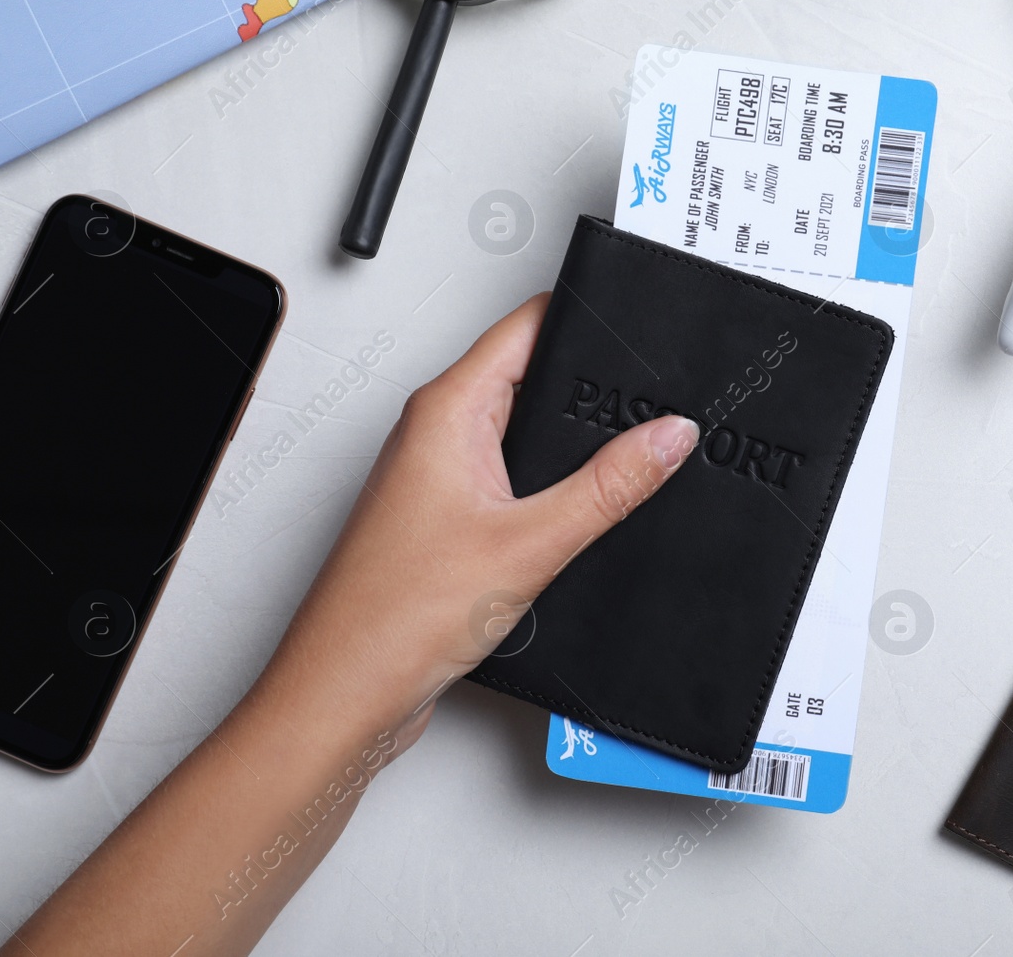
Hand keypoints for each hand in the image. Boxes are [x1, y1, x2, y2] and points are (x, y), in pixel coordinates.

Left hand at [251, 293, 699, 755]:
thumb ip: (610, 486)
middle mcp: (435, 433)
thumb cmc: (395, 618)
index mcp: (446, 410)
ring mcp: (438, 476)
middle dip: (589, 387)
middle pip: (529, 375)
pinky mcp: (446, 520)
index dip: (586, 318)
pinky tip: (575, 519)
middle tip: (650, 403)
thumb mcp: (532, 543)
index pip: (527, 326)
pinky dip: (549, 491)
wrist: (344, 695)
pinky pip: (511, 480)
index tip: (639, 326)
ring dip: (568, 446)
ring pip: (522, 432)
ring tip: (621, 464)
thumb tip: (667, 436)